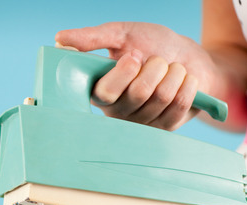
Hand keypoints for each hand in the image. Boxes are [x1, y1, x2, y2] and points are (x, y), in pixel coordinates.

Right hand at [56, 22, 218, 130]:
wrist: (188, 57)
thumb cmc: (151, 45)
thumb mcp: (122, 35)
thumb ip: (91, 37)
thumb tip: (59, 39)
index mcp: (101, 90)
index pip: (105, 92)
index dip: (124, 72)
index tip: (135, 54)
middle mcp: (118, 112)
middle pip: (138, 93)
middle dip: (156, 66)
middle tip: (157, 60)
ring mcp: (142, 123)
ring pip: (161, 97)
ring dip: (174, 72)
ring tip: (171, 68)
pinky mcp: (166, 127)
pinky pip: (178, 105)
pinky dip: (187, 84)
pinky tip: (184, 79)